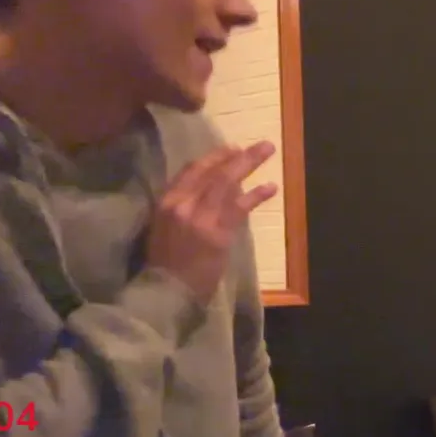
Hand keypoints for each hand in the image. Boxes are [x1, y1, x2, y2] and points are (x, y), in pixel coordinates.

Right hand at [146, 142, 278, 301]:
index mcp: (166, 202)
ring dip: (250, 164)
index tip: (230, 149)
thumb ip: (184, 208)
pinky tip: (271, 187)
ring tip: (268, 150)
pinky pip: (240, 208)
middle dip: (237, 155)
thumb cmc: (164, 264)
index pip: (192, 171)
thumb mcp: (164, 228)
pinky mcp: (218, 233)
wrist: (164, 292)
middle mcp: (182, 204)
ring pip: (228, 183)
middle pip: (214, 172)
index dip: (214, 157)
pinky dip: (257, 195)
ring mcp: (201, 218)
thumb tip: (214, 191)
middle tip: (261, 144)